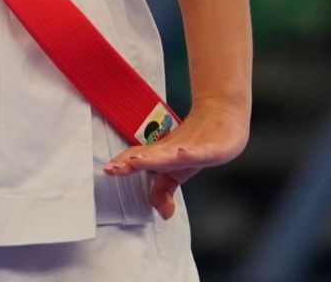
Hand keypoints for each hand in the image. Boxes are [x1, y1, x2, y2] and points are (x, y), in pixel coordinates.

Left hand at [102, 102, 248, 219]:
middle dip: (133, 161)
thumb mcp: (177, 172)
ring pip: (171, 152)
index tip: (108, 170)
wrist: (222, 116)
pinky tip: (182, 153)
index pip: (140, 158)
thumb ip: (164, 191)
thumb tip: (163, 214)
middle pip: (150, 155)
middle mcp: (173, 149)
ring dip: (154, 157)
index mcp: (162, 154)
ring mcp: (192, 147)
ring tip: (137, 161)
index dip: (124, 164)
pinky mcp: (212, 147)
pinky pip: (200, 152)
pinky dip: (191, 153)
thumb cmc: (194, 144)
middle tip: (115, 168)